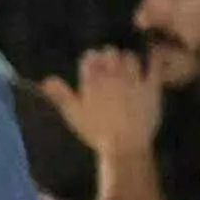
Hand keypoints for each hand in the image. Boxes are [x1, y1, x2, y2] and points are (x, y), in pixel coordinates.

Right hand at [40, 47, 161, 155]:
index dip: (91, 60)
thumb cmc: (96, 132)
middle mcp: (112, 75)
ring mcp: (133, 80)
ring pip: (130, 57)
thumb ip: (60, 95)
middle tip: (110, 67)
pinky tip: (154, 54)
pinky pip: (154, 66)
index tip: (93, 67)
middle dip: (109, 57)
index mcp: (93, 80)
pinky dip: (154, 58)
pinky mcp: (151, 87)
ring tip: (127, 68)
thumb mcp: (74, 115)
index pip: (90, 57)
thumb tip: (45, 80)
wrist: (125, 147)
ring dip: (127, 60)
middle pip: (110, 52)